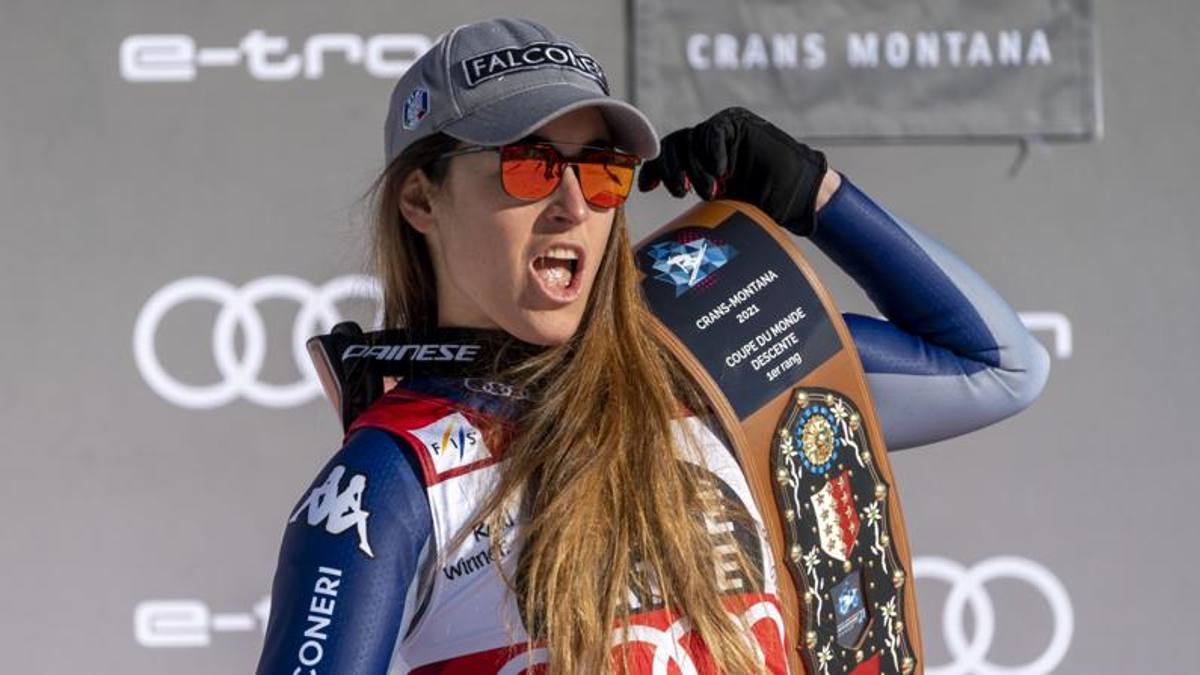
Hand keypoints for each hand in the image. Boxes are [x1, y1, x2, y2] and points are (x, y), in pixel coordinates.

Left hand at [637, 107, 828, 235]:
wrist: (795, 196)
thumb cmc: (759, 204)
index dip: (655, 169)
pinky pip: (713, 132)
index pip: (669, 154)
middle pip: (674, 144)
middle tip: (680, 193)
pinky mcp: (738, 124)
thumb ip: (693, 194)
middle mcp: (709, 140)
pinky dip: (713, 153)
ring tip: (712, 191)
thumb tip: (663, 212)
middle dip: (671, 170)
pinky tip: (723, 173)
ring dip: (696, 169)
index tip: (647, 188)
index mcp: (701, 157)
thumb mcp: (717, 202)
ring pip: (692, 140)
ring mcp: (724, 130)